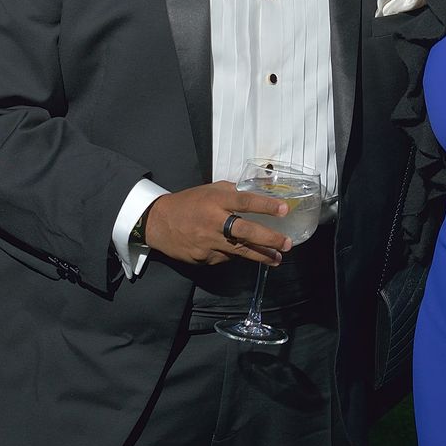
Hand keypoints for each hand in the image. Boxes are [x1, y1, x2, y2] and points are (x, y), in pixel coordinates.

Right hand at [141, 180, 292, 266]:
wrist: (158, 223)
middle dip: (269, 239)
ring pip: (240, 251)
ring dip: (261, 256)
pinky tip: (245, 255)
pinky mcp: (203, 257)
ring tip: (277, 258)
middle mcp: (213, 221)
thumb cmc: (189, 203)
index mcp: (216, 200)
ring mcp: (208, 242)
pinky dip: (236, 256)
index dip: (265, 206)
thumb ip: (234, 191)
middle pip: (245, 231)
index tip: (284, 209)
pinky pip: (226, 258)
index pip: (244, 201)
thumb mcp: (210, 189)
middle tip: (287, 243)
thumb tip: (262, 188)